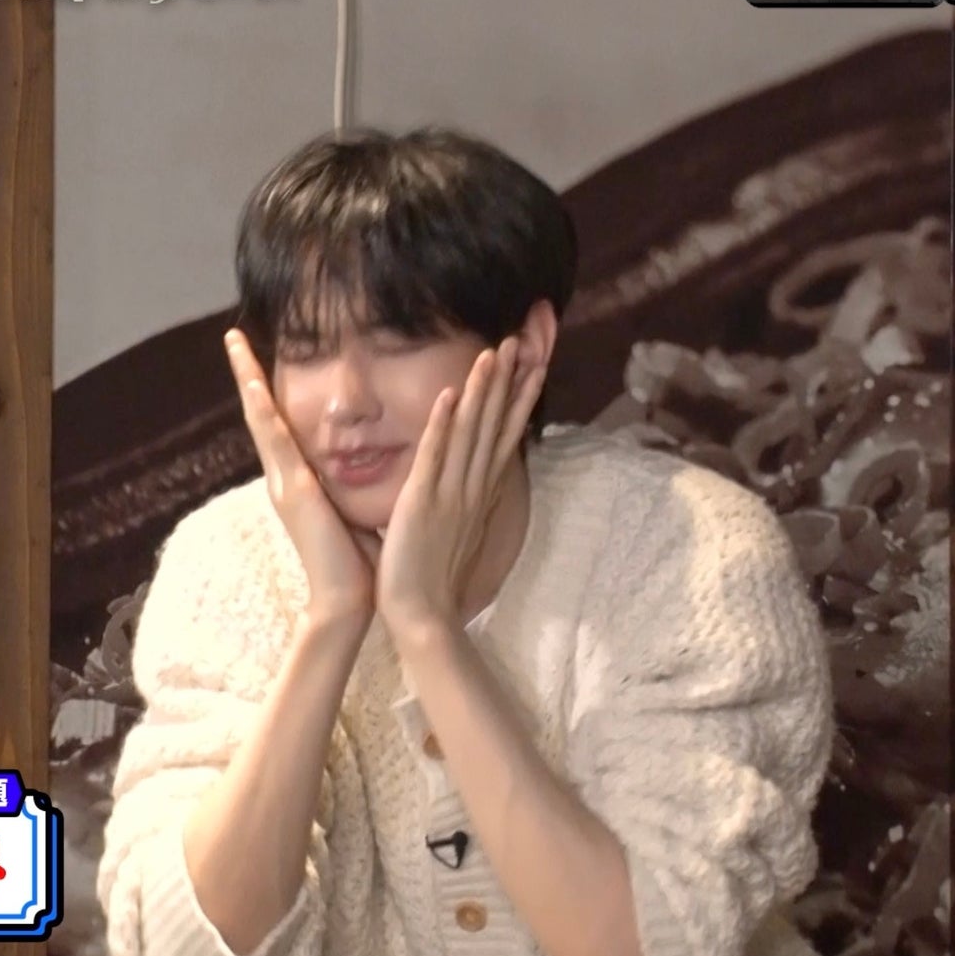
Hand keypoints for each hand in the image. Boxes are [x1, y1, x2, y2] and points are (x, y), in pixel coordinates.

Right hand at [224, 329, 375, 626]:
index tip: (257, 360)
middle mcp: (283, 476)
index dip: (265, 392)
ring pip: (260, 419)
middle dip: (245, 374)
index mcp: (297, 480)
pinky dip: (263, 411)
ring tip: (234, 345)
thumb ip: (350, 484)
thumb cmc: (358, 562)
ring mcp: (283, 482)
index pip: (278, 425)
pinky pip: (275, 441)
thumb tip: (370, 463)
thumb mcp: (352, 509)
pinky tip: (253, 384)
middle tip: (232, 337)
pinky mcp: (293, 490)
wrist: (347, 601)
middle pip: (259, 413)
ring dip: (246, 379)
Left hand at [375, 337, 545, 632]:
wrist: (421, 614)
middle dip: (507, 382)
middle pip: (494, 426)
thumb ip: (462, 500)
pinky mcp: (422, 501)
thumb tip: (471, 482)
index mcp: (478, 493)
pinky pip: (434, 456)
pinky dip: (442, 425)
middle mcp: (471, 488)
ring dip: (481, 392)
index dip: (518, 399)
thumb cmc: (432, 576)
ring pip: (470, 433)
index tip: (533, 365)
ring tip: (492, 353)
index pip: (503, 437)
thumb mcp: (454, 529)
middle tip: (518, 341)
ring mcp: (450, 493)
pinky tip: (449, 395)